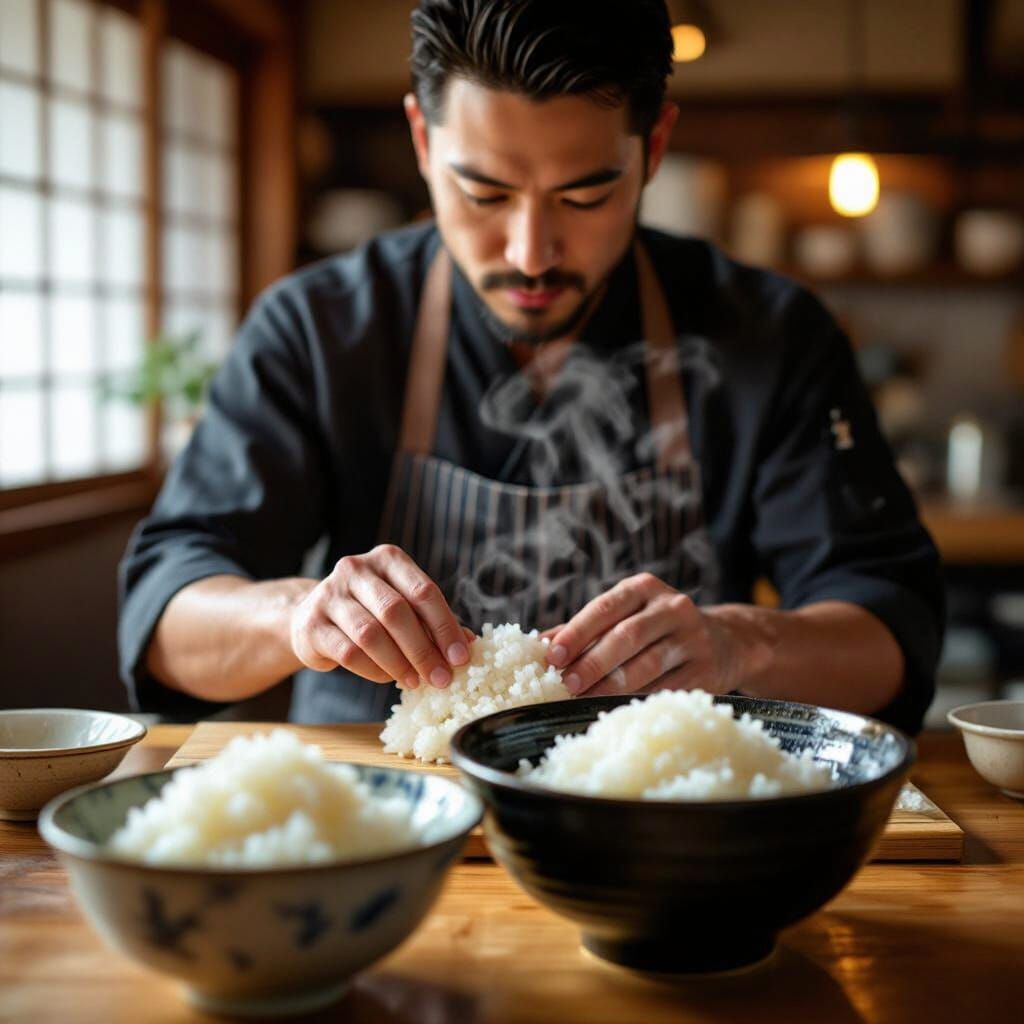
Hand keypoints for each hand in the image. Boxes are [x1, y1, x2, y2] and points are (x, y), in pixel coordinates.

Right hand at [290, 544, 471, 688]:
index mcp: (388, 559)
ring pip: (371, 634)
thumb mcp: (403, 606)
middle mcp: (357, 569)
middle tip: (442, 678)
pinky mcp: (312, 624)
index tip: (461, 657)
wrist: (311, 616)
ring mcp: (329, 594)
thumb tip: (470, 644)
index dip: (446, 626)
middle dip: (424, 650)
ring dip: (399, 663)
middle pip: (397, 612)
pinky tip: (389, 678)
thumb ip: (433, 621)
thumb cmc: (369, 611)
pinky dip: (374, 670)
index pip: (423, 591)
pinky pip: (349, 653)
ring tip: (417, 682)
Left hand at [546, 573, 732, 696]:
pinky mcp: (706, 670)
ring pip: (647, 664)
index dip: (577, 632)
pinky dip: (638, 700)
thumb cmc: (656, 630)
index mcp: (644, 588)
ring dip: (611, 685)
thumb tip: (540, 646)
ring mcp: (693, 638)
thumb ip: (584, 629)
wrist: (725, 642)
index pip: (605, 607)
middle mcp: (672, 607)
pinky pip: (666, 688)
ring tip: (584, 699)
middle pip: (626, 636)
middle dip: (592, 662)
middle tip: (566, 683)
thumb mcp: (625, 616)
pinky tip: (615, 709)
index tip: (552, 655)